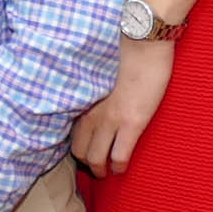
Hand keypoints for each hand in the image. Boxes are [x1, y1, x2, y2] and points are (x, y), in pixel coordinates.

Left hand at [71, 37, 175, 178]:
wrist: (143, 39)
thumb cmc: (123, 48)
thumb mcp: (97, 70)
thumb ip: (91, 87)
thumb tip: (92, 95)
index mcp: (81, 98)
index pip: (69, 131)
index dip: (77, 144)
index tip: (85, 148)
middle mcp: (89, 112)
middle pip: (78, 150)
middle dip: (87, 161)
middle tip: (97, 164)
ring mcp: (109, 120)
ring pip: (95, 159)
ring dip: (102, 169)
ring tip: (108, 171)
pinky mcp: (131, 123)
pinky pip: (119, 157)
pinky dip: (119, 167)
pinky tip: (122, 169)